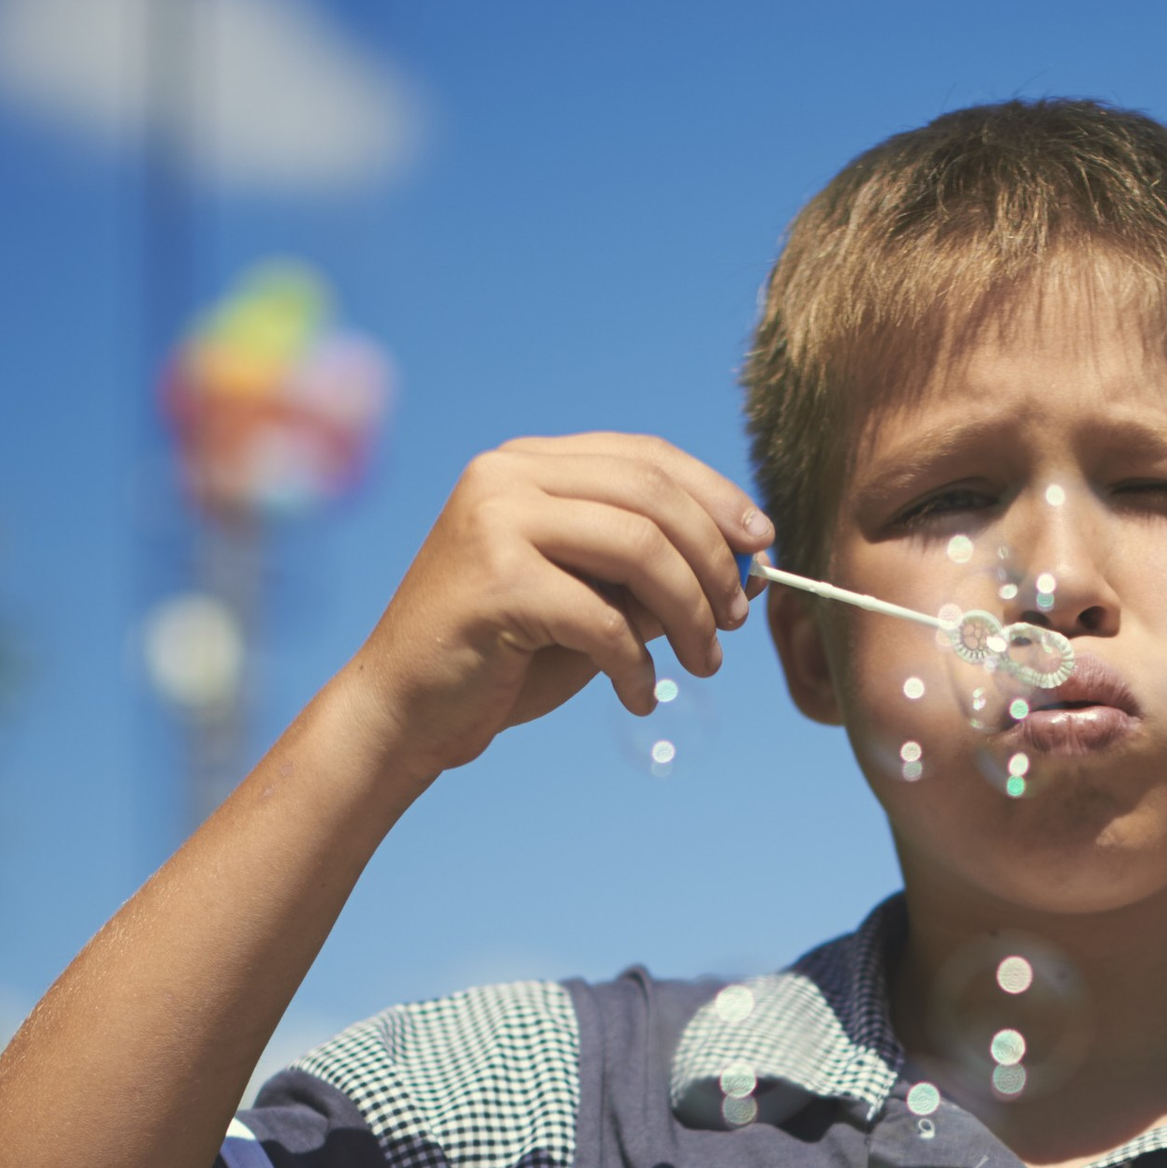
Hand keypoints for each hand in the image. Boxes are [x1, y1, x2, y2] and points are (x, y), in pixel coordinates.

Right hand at [342, 433, 771, 779]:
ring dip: (690, 612)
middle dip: (713, 559)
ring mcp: (496, 521)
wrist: (405, 710)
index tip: (761, 544)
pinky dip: (636, 666)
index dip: (715, 496)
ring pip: (639, 547)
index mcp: (527, 464)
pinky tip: (638, 696)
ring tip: (703, 662)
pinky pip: (603, 618)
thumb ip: (649, 576)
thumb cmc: (500, 659)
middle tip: (735, 618)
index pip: (645, 457)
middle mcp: (507, 476)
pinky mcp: (496, 581)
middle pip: (652, 494)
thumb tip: (744, 567)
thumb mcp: (588, 604)